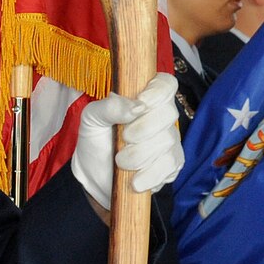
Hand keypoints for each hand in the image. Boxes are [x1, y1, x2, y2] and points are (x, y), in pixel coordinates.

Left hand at [71, 72, 183, 211]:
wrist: (94, 176)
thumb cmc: (95, 141)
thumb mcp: (92, 118)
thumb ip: (110, 106)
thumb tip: (137, 107)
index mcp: (144, 99)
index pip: (166, 84)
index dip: (158, 92)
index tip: (142, 103)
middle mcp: (161, 117)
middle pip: (169, 113)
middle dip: (143, 129)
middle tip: (123, 139)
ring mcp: (170, 141)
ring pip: (167, 141)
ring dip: (140, 155)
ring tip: (122, 162)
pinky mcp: (172, 165)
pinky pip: (171, 165)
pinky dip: (150, 174)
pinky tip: (136, 180)